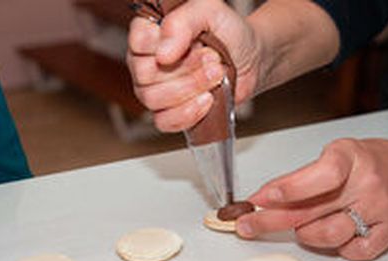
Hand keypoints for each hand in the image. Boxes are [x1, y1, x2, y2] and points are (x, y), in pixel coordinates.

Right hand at [126, 0, 261, 131]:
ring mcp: (154, 89)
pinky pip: (163, 121)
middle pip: (144, 74)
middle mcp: (146, 60)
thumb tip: (163, 54)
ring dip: (191, 88)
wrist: (250, 61)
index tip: (191, 42)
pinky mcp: (169, 112)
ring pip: (153, 99)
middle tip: (212, 58)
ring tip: (216, 75)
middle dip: (185, 68)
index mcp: (150, 31)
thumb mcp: (210, 12)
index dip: (160, 45)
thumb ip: (184, 22)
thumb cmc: (229, 33)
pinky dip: (188, 113)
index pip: (137, 41)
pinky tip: (207, 100)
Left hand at [237, 138, 387, 260]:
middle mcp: (368, 183)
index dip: (289, 188)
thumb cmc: (369, 162)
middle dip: (271, 220)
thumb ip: (303, 177)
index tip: (260, 199)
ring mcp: (380, 211)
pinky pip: (352, 251)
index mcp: (352, 156)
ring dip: (306, 234)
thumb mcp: (338, 154)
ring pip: (329, 235)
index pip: (320, 174)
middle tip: (246, 226)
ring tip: (302, 227)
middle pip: (312, 210)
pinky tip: (336, 235)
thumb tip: (261, 200)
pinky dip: (337, 248)